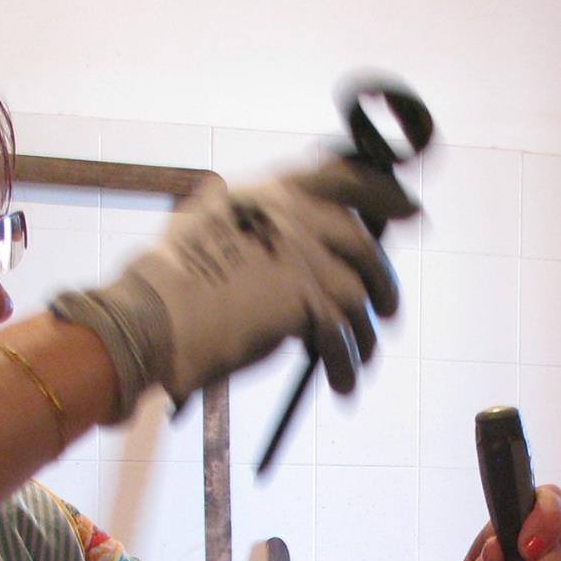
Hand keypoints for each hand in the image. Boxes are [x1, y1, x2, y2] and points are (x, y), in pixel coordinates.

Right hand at [52, 157, 418, 415]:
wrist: (152, 318)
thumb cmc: (169, 283)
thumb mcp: (211, 227)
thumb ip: (257, 225)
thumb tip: (295, 248)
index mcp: (271, 192)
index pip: (341, 177)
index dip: (382, 191)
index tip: (408, 209)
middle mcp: (295, 216)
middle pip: (362, 243)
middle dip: (381, 280)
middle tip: (387, 308)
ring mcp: (304, 256)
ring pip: (359, 295)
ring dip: (364, 335)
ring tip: (360, 359)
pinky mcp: (307, 299)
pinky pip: (344, 334)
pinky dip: (346, 363)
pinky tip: (341, 383)